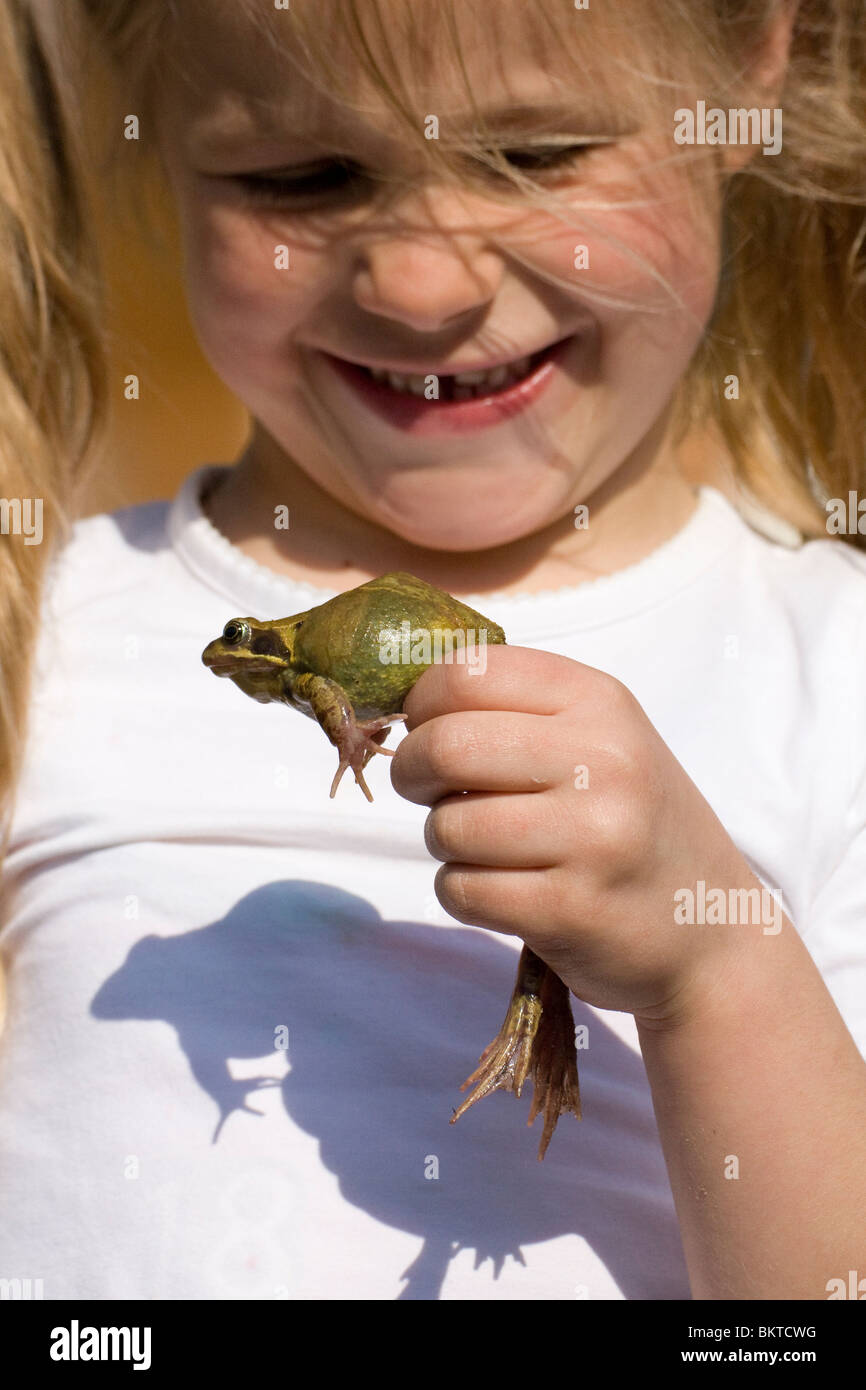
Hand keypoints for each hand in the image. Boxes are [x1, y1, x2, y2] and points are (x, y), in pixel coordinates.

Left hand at [391, 644, 759, 1025]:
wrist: (711, 934)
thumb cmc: (634, 825)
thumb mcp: (603, 740)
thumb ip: (517, 710)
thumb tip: (405, 707)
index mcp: (601, 702)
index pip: (467, 672)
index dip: (422, 703)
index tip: (426, 729)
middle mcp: (603, 761)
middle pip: (444, 744)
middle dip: (413, 772)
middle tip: (429, 790)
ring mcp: (590, 838)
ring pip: (445, 825)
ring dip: (445, 842)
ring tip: (488, 848)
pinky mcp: (569, 909)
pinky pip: (461, 889)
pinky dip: (463, 893)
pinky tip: (506, 891)